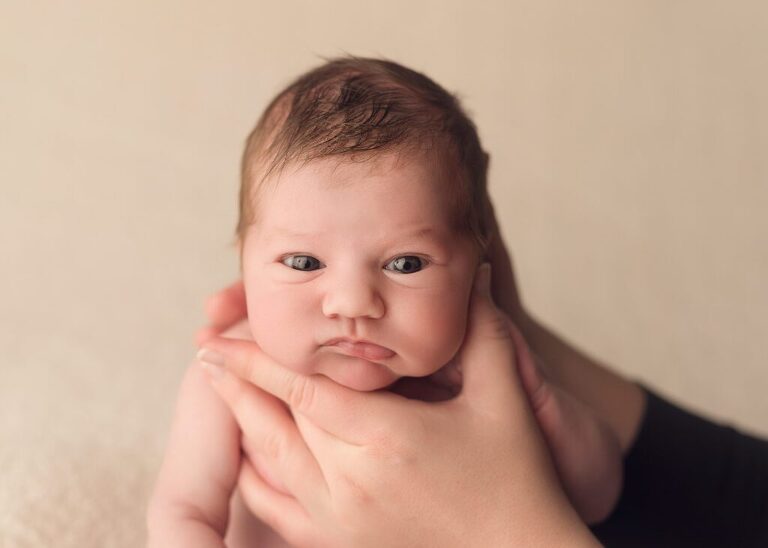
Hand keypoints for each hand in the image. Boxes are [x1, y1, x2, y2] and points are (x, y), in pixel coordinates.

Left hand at [197, 265, 599, 546]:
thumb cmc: (515, 473)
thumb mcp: (503, 396)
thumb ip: (483, 328)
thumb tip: (479, 273)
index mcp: (387, 437)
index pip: (303, 390)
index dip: (255, 360)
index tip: (216, 338)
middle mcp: (352, 479)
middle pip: (276, 421)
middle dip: (239, 381)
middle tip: (206, 347)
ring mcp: (340, 516)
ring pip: (269, 460)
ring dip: (237, 419)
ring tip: (211, 383)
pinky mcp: (341, 540)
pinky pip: (277, 508)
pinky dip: (251, 477)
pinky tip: (240, 454)